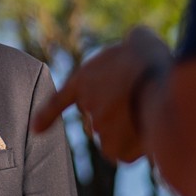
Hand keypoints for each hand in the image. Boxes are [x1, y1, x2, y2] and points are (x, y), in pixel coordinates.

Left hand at [33, 28, 171, 162]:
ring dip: (128, 134)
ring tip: (149, 118)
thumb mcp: (139, 41)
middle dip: (112, 120)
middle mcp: (86, 105)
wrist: (160, 83)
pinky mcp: (113, 147)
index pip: (59, 101)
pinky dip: (137, 150)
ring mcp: (97, 127)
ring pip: (112, 139)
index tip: (36, 129)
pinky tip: (150, 136)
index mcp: (85, 79)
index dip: (47, 116)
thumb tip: (137, 43)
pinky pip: (124, 154)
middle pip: (95, 122)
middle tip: (137, 107)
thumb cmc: (154, 58)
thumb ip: (130, 45)